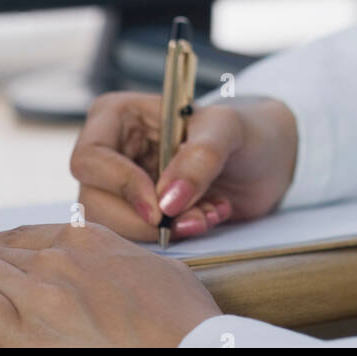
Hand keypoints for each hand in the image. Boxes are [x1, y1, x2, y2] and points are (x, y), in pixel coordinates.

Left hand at [0, 221, 220, 346]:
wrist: (183, 347)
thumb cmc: (181, 317)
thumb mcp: (157, 270)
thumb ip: (127, 260)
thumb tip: (122, 265)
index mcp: (90, 240)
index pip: (29, 235)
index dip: (0, 241)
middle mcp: (59, 257)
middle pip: (1, 251)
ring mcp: (39, 290)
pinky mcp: (25, 328)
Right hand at [70, 92, 298, 241]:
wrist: (267, 160)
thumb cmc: (244, 129)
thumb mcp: (228, 130)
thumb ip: (200, 157)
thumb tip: (167, 201)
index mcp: (118, 116)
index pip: (89, 158)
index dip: (119, 185)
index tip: (159, 207)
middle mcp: (111, 152)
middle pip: (93, 201)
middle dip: (146, 219)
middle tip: (195, 219)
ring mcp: (122, 187)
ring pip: (114, 227)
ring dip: (163, 232)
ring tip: (208, 215)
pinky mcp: (140, 215)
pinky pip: (139, 239)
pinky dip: (174, 237)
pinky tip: (207, 219)